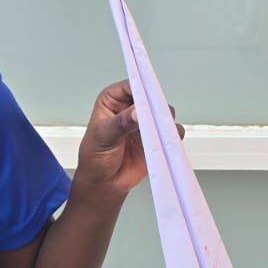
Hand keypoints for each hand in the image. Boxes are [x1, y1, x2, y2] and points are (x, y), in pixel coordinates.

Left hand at [75, 80, 183, 197]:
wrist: (104, 182)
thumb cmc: (95, 156)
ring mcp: (146, 122)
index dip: (141, 87)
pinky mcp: (157, 137)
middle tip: (156, 115)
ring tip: (160, 131)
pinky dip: (172, 136)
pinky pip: (172, 132)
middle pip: (151, 97)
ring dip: (165, 121)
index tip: (148, 94)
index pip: (131, 85)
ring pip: (164, 113)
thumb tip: (137, 112)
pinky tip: (165, 142)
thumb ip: (120, 123)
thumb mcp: (102, 136)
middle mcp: (131, 107)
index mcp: (113, 100)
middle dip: (156, 105)